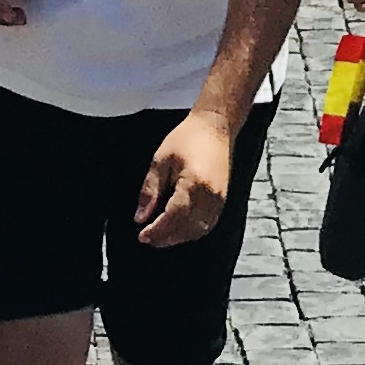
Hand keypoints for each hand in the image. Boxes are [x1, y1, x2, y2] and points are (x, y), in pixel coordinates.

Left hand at [132, 106, 238, 248]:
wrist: (216, 126)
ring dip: (178, 237)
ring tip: (161, 235)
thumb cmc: (188, 137)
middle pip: (186, 229)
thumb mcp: (160, 159)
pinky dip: (192, 231)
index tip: (142, 236)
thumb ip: (150, 190)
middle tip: (147, 238)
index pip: (172, 218)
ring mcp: (219, 199)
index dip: (156, 231)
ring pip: (198, 231)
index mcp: (193, 184)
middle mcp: (210, 196)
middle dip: (165, 238)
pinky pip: (208, 225)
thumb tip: (141, 217)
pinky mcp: (223, 200)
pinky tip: (179, 228)